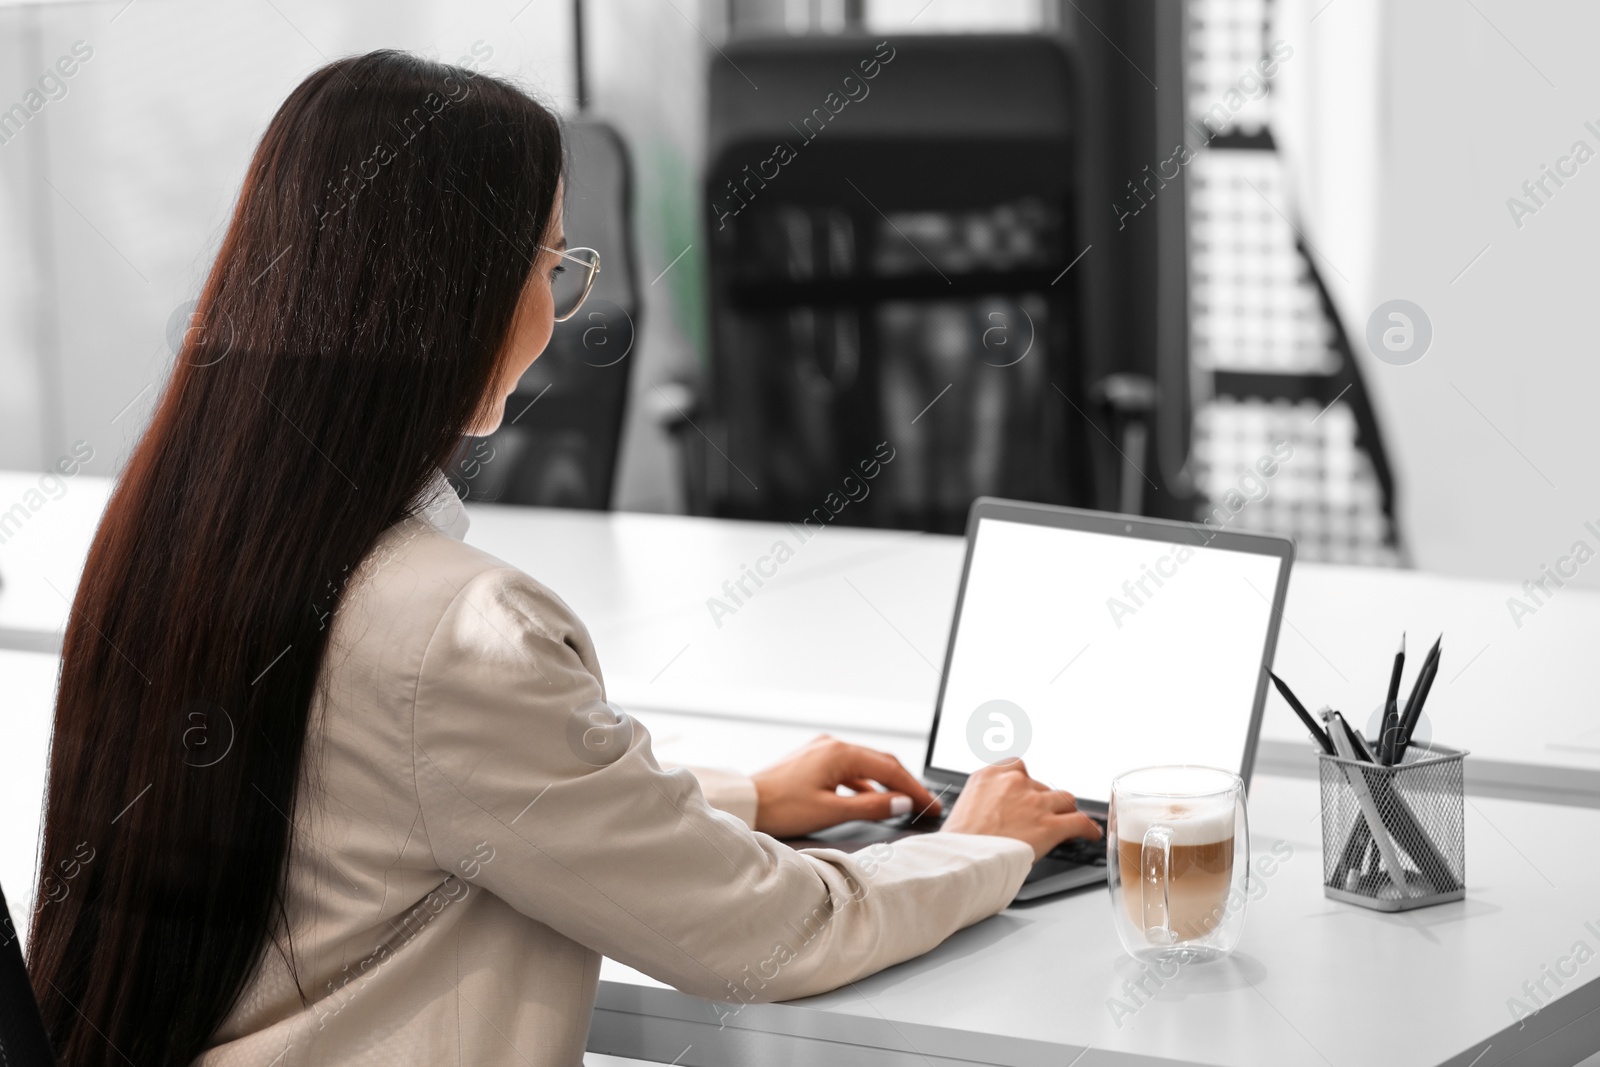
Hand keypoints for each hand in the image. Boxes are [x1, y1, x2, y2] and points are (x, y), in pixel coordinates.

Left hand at [751, 735, 941, 837]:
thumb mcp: (830, 811)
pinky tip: (870, 800)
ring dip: (885, 784)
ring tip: (903, 804)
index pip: (890, 770)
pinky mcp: (813, 759)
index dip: (915, 789)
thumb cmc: (781, 808)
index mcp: (840, 753)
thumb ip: (870, 807)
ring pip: (865, 765)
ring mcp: (822, 750)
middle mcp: (833, 744)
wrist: (745, 802)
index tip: (932, 806)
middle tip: (925, 804)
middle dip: (905, 784)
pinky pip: (848, 769)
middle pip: (881, 763)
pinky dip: (864, 784)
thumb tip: (901, 802)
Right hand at [941, 759, 1101, 861]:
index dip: (1025, 784)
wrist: (963, 859)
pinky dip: (1088, 828)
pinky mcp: (1050, 825)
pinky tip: (1091, 834)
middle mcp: (1014, 783)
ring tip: (1066, 821)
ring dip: (1064, 811)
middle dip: (1042, 801)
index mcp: (989, 775)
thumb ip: (985, 800)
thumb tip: (995, 811)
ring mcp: (1034, 803)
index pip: (1017, 767)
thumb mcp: (964, 807)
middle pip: (1042, 786)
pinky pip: (1080, 822)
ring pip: (1065, 799)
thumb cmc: (959, 842)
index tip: (1026, 792)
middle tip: (1039, 817)